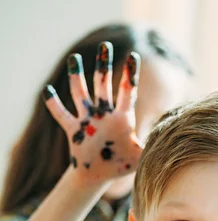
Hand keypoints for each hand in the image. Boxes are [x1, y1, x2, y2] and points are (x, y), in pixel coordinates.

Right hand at [43, 42, 142, 184]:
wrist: (100, 176)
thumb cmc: (122, 164)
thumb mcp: (140, 157)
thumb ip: (152, 147)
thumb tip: (167, 140)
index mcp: (122, 118)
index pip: (128, 92)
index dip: (130, 75)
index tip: (133, 55)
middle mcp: (104, 114)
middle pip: (103, 85)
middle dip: (104, 66)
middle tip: (106, 45)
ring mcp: (88, 120)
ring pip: (81, 93)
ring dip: (77, 76)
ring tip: (74, 58)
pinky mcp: (74, 130)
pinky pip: (62, 114)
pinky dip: (54, 104)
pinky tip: (47, 90)